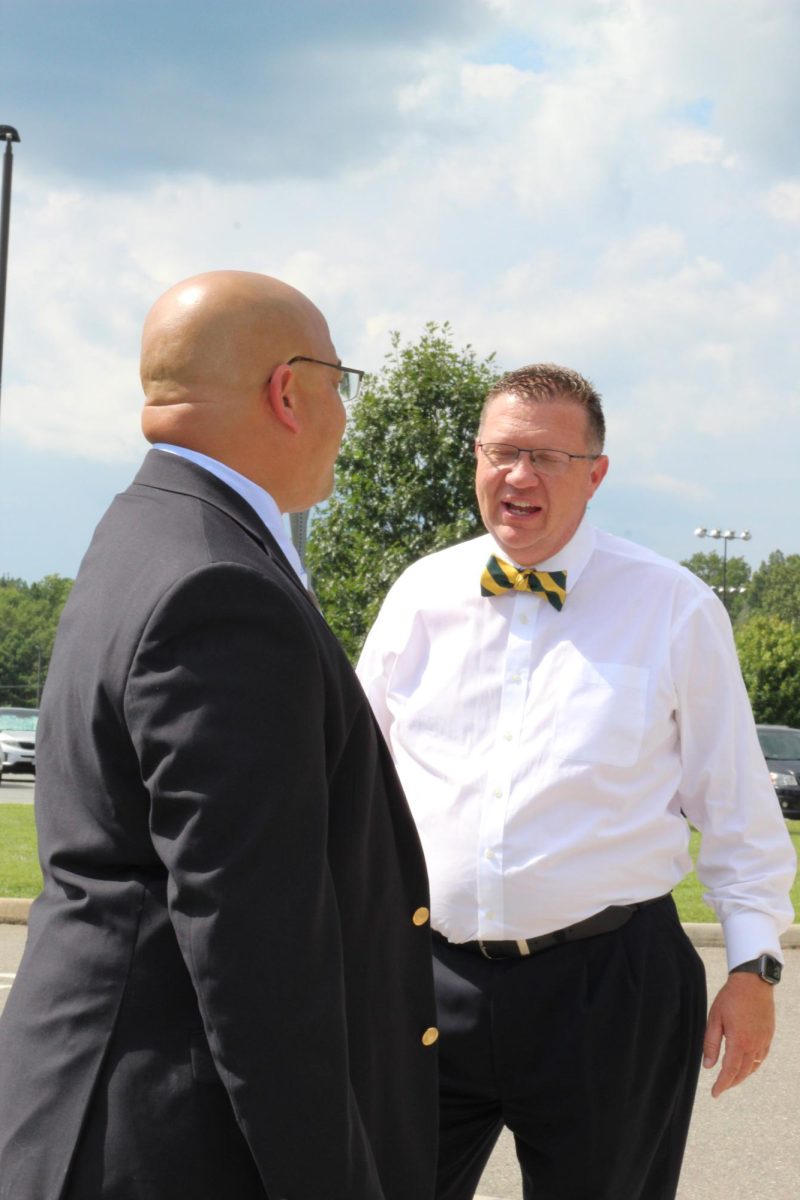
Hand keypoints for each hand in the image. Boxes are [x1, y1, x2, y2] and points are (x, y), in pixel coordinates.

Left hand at [703, 972, 774, 1097]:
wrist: (753, 983)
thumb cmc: (731, 998)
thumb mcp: (714, 1018)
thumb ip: (711, 1043)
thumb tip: (708, 1065)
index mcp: (739, 1042)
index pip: (730, 1071)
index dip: (722, 1084)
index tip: (714, 1093)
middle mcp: (754, 1045)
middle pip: (742, 1072)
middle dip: (731, 1083)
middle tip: (720, 1088)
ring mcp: (763, 1041)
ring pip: (753, 1067)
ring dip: (741, 1076)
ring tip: (731, 1079)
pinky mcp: (768, 1036)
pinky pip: (761, 1058)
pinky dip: (752, 1066)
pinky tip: (746, 1066)